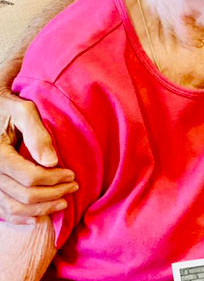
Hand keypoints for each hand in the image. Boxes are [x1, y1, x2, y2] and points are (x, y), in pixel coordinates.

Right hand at [0, 91, 77, 224]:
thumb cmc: (10, 108)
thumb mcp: (24, 111)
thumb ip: (37, 134)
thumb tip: (52, 161)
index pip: (30, 177)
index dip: (54, 179)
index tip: (72, 175)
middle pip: (24, 195)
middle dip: (53, 195)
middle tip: (74, 188)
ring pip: (14, 208)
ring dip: (41, 209)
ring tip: (63, 202)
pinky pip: (3, 211)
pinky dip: (21, 218)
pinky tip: (39, 216)